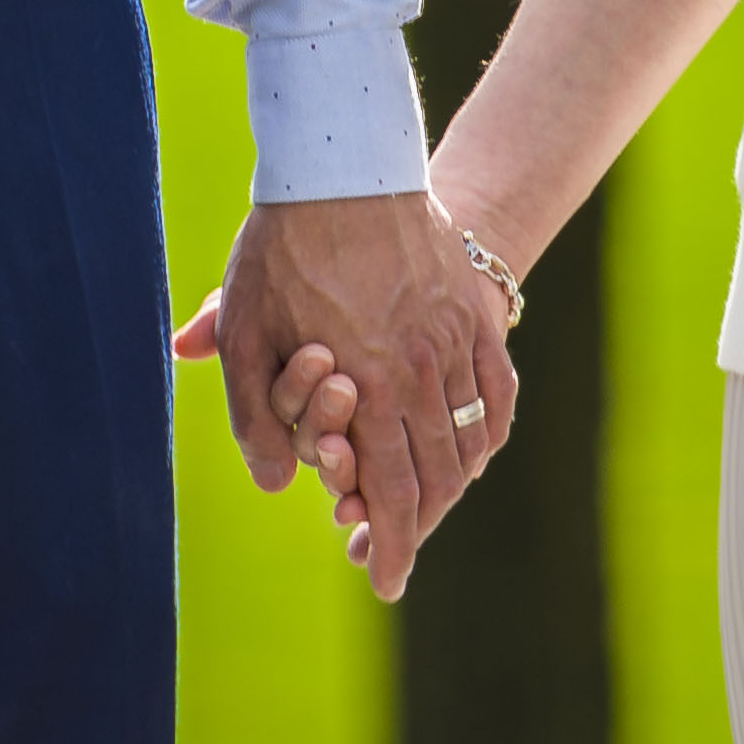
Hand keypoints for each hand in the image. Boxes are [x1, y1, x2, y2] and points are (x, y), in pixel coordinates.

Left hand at [168, 192, 510, 602]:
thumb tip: (276, 484)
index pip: (391, 490)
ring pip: (468, 443)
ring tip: (421, 511)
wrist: (346, 161)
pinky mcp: (476, 313)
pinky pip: (496, 396)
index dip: (391, 546)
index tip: (383, 581)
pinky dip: (486, 436)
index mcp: (368, 379)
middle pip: (435, 478)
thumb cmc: (284, 243)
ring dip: (448, 488)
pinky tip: (469, 455)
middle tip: (395, 554)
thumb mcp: (246, 324)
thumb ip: (252, 410)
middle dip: (416, 529)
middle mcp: (422, 369)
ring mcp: (457, 340)